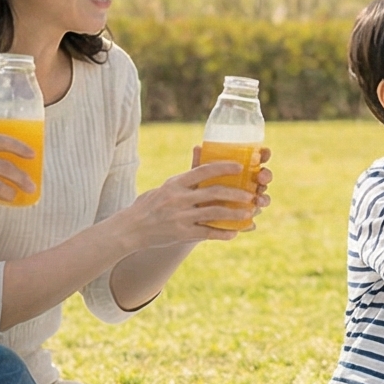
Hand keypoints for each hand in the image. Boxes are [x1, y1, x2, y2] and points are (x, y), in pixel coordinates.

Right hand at [114, 160, 255, 250]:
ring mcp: (181, 217)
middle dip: (237, 194)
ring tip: (250, 213)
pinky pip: (207, 233)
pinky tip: (234, 233)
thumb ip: (186, 175)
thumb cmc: (150, 204)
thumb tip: (200, 149)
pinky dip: (223, 233)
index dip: (224, 167)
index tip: (240, 167)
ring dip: (235, 214)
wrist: (131, 228)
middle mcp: (179, 198)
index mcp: (176, 183)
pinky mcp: (182, 234)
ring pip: (215, 213)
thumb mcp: (166, 186)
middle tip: (252, 195)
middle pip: (214, 193)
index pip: (203, 171)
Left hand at [192, 145, 274, 221]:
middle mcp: (248, 185)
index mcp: (242, 170)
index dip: (264, 155)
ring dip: (264, 199)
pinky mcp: (241, 221)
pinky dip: (250, 224)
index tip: (265, 153)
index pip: (257, 159)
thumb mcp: (197, 177)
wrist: (190, 216)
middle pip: (264, 178)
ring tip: (258, 201)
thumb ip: (199, 165)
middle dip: (266, 176)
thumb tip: (198, 147)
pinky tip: (249, 224)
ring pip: (262, 200)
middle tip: (261, 177)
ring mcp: (247, 203)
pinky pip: (250, 223)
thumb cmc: (197, 190)